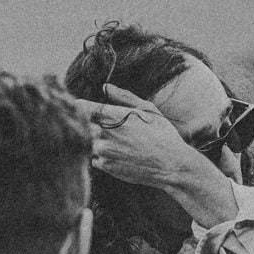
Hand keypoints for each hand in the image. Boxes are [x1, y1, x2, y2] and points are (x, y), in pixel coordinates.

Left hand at [71, 86, 210, 188]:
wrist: (171, 165)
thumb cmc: (163, 134)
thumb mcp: (148, 109)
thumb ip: (124, 97)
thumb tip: (105, 87)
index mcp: (112, 114)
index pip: (81, 107)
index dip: (82, 106)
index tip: (85, 108)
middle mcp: (103, 132)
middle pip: (84, 125)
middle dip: (94, 125)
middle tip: (116, 130)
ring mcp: (102, 150)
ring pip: (90, 142)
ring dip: (100, 142)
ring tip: (123, 144)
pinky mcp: (105, 166)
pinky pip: (95, 158)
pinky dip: (104, 157)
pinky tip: (122, 156)